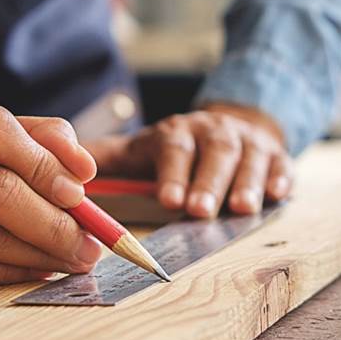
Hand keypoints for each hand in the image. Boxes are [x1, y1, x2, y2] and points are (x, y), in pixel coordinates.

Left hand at [85, 105, 292, 218]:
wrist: (228, 128)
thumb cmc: (176, 149)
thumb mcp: (141, 150)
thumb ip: (106, 159)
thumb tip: (59, 166)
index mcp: (177, 132)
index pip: (174, 148)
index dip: (172, 173)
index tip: (168, 199)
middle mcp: (213, 132)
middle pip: (213, 152)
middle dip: (207, 182)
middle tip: (199, 211)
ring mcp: (247, 143)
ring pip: (249, 158)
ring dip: (245, 183)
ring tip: (241, 209)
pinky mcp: (275, 155)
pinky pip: (281, 164)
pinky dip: (281, 178)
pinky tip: (278, 194)